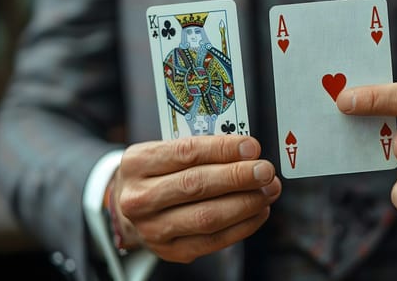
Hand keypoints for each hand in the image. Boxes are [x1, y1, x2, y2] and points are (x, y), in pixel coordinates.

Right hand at [110, 135, 280, 262]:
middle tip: (265, 171)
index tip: (251, 147)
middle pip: (196, 185)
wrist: (129, 209)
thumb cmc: (157, 174)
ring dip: (245, 203)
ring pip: (206, 217)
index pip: (186, 152)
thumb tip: (246, 152)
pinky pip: (213, 241)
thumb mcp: (165, 151)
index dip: (223, 149)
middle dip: (238, 177)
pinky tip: (258, 211)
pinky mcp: (171, 250)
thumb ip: (201, 149)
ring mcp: (153, 228)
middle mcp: (140, 198)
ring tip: (267, 191)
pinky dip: (242, 226)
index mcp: (138, 163)